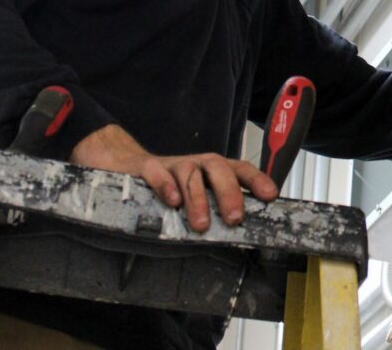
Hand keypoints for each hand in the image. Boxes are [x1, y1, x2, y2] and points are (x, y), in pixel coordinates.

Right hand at [70, 124, 277, 231]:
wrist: (121, 164)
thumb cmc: (166, 185)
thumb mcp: (193, 194)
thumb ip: (212, 206)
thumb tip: (239, 228)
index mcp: (210, 169)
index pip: (239, 168)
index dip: (256, 180)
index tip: (270, 196)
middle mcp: (195, 163)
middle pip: (217, 167)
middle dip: (229, 192)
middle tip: (235, 218)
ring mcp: (170, 164)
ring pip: (189, 172)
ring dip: (198, 198)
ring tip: (202, 224)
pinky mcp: (144, 169)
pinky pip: (156, 173)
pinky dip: (165, 185)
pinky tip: (172, 202)